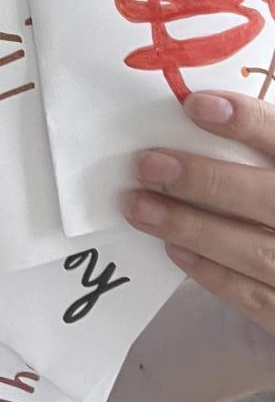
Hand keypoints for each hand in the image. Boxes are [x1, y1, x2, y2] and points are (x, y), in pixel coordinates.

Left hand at [121, 90, 274, 335]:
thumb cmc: (270, 204)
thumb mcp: (265, 170)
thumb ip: (245, 150)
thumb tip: (185, 114)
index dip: (245, 120)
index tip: (194, 105)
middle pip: (268, 197)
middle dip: (206, 180)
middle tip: (147, 165)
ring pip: (254, 250)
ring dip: (191, 227)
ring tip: (140, 207)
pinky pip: (255, 296)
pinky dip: (212, 272)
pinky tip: (174, 248)